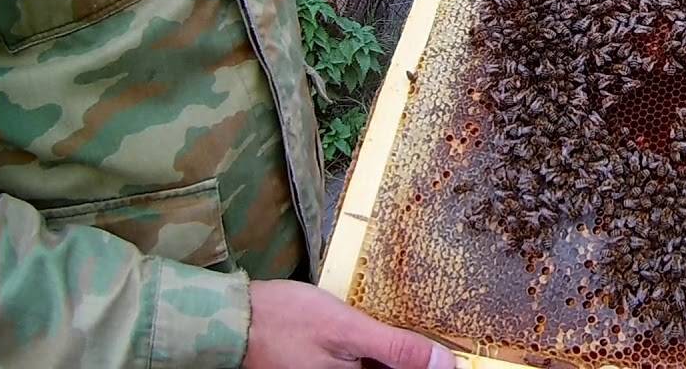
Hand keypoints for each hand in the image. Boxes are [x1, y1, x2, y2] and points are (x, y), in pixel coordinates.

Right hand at [243, 280, 454, 368]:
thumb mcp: (347, 328)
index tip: (454, 358)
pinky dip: (373, 355)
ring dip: (392, 356)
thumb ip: (397, 348)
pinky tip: (375, 340)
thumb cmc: (285, 321)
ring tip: (406, 341)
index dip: (431, 367)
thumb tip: (446, 363)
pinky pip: (361, 365)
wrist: (231, 320)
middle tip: (433, 347)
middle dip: (411, 361)